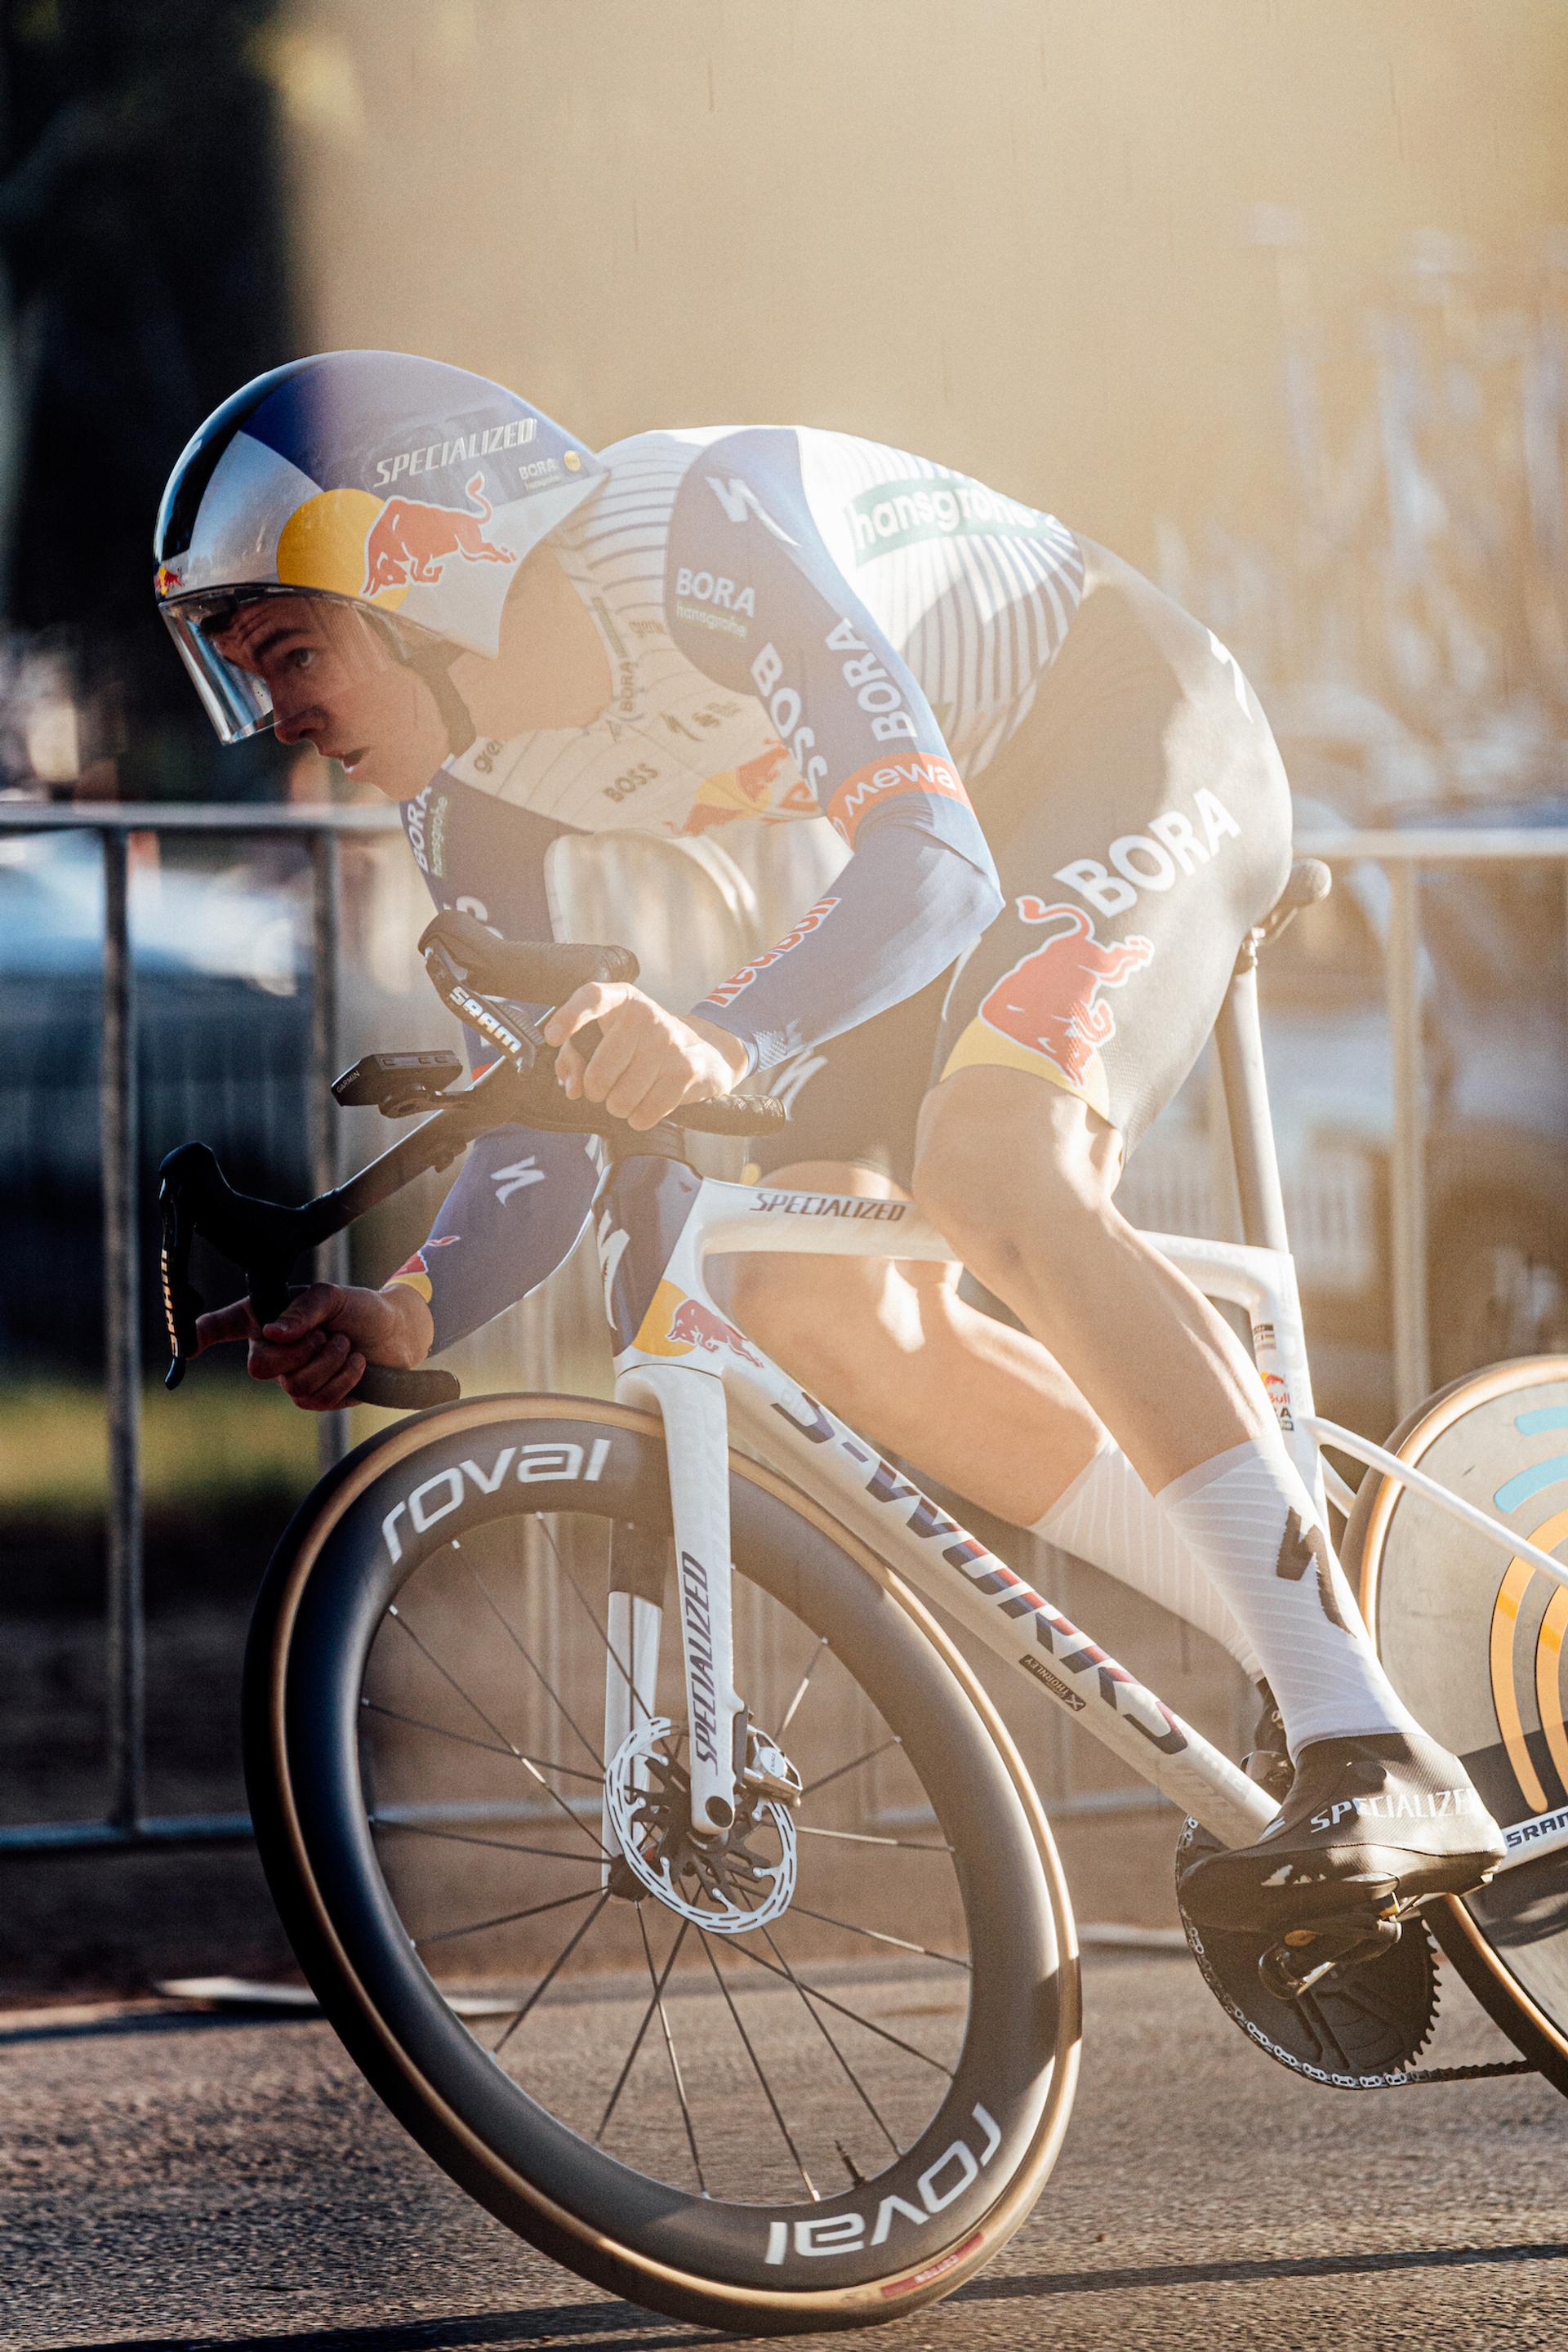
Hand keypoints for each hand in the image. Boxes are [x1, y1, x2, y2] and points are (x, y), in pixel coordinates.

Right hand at [192, 1281, 434, 1413]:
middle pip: (258, 1366)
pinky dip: (343, 1378)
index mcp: (265, 1316)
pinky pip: (317, 1399)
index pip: (221, 1327)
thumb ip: (303, 1310)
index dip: (198, 1336)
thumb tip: (273, 1333)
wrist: (396, 1334)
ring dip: (330, 1361)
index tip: (186, 1347)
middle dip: (299, 1351)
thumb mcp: (332, 1297)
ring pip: (294, 1384)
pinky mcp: (315, 1397)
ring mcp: (291, 1375)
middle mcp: (271, 1348)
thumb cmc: (359, 1308)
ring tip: (345, 1343)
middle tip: (326, 1334)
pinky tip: (356, 1362)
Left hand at [542, 984, 749, 1130]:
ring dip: (619, 1107)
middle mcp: (647, 1015)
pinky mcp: (686, 1071)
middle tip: (604, 1089)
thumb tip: (572, 1087)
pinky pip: (645, 1113)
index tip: (552, 1038)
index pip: (593, 996)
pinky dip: (639, 1119)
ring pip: (621, 1099)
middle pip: (599, 1072)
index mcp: (623, 999)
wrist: (707, 1051)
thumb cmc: (644, 1046)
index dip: (569, 1016)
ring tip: (629, 1095)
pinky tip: (645, 1106)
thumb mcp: (609, 1038)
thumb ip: (576, 1057)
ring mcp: (670, 1042)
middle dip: (595, 1092)